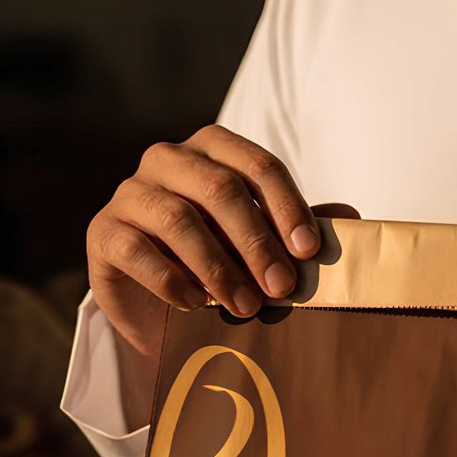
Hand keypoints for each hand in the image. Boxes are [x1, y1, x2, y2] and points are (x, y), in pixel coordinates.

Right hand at [86, 125, 321, 425]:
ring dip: (218, 267)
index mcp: (210, 149)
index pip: (256, 165)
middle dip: (257, 242)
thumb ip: (295, 229)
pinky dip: (172, 280)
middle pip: (219, 189)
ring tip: (246, 307)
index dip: (287, 207)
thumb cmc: (216, 263)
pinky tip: (196, 306)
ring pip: (177, 219)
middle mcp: (166, 160)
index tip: (309, 253)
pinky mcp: (102, 233)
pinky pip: (136, 250)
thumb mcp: (260, 246)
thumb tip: (354, 219)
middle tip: (282, 288)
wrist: (154, 305)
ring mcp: (129, 194)